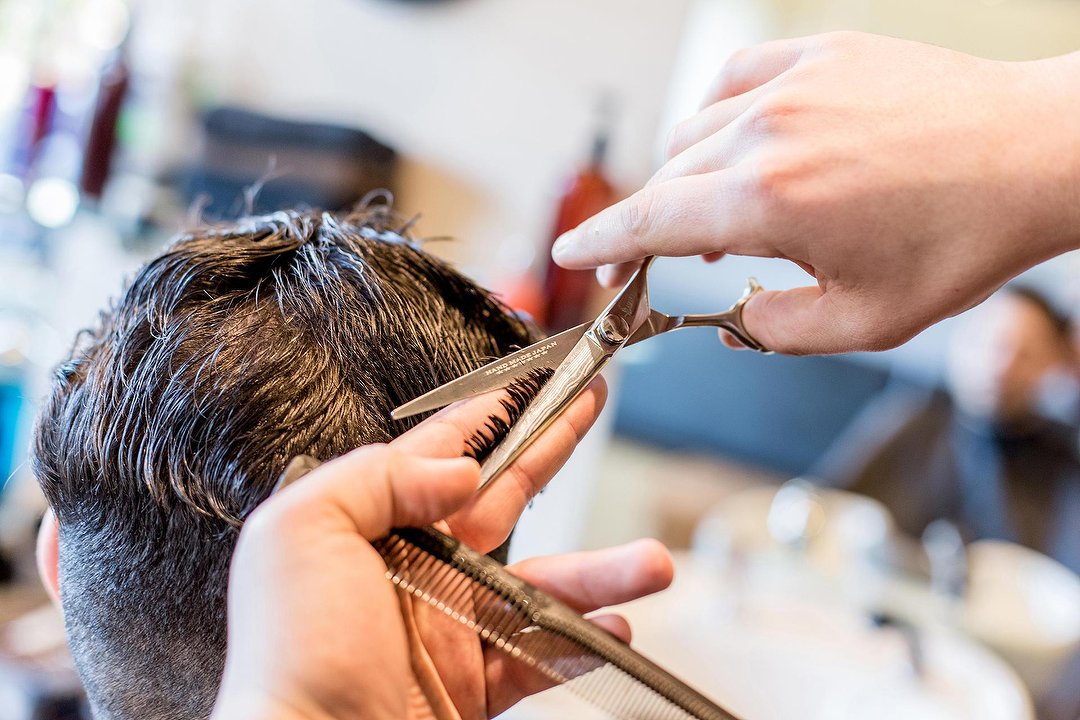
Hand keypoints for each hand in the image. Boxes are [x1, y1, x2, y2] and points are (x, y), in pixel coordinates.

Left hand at [212, 379, 674, 719]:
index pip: (440, 450)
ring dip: (604, 572)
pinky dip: (583, 645)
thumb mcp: (303, 532)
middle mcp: (416, 569)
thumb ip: (375, 479)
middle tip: (591, 405)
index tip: (530, 375)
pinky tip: (613, 632)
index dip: (489, 409)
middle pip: (503, 496)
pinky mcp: (471, 685)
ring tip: (654, 565)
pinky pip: (541, 658)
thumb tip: (456, 471)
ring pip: (542, 585)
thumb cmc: (291, 652)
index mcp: (372, 525)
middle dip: (550, 448)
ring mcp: (449, 628)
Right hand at [552, 32, 1079, 353]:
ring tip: (723, 213)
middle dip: (646, 227)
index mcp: (767, 202)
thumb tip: (729, 320)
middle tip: (653, 260)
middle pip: (665, 181)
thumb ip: (776, 330)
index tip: (571, 257)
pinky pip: (733, 80)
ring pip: (693, 131)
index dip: (598, 244)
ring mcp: (791, 84)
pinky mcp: (820, 54)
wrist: (1034, 156)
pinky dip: (718, 118)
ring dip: (687, 178)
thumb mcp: (865, 321)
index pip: (648, 222)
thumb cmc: (960, 239)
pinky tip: (738, 143)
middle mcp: (766, 133)